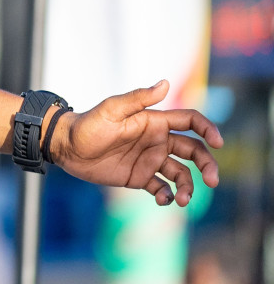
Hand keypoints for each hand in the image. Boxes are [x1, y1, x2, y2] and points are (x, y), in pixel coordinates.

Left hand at [50, 80, 222, 205]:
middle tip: (212, 181)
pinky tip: (163, 200)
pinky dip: (167, 196)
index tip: (218, 143)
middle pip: (194, 151)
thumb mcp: (111, 109)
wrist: (66, 147)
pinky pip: (161, 188)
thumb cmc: (87, 125)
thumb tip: (166, 83)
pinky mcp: (140, 177)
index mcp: (154, 122)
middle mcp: (157, 141)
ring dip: (188, 187)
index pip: (190, 122)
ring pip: (181, 174)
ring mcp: (150, 160)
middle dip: (207, 165)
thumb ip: (139, 99)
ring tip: (182, 200)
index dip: (208, 129)